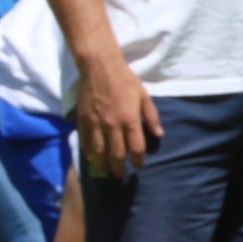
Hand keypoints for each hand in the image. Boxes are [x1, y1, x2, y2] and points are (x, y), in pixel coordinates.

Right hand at [71, 54, 160, 176]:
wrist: (99, 66)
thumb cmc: (124, 79)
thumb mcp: (143, 95)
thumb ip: (151, 116)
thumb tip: (159, 134)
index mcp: (130, 119)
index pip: (136, 148)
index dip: (139, 160)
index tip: (139, 165)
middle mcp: (113, 125)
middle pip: (116, 155)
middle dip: (119, 168)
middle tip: (120, 175)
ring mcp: (96, 124)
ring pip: (99, 152)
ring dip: (102, 165)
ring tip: (105, 171)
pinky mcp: (84, 120)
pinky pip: (86, 141)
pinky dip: (89, 152)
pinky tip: (92, 158)